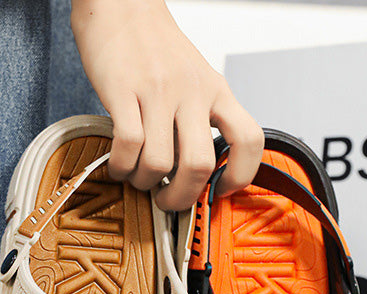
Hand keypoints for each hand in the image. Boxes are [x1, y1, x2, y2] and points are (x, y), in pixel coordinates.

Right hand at [71, 0, 262, 209]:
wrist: (122, 5)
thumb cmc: (153, 47)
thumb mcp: (193, 79)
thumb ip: (197, 119)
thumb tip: (190, 170)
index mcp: (215, 90)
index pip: (249, 138)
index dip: (240, 175)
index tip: (219, 192)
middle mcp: (192, 92)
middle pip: (198, 165)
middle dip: (180, 198)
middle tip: (166, 201)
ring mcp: (158, 92)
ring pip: (159, 162)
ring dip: (143, 182)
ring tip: (134, 176)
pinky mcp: (124, 92)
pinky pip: (128, 145)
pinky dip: (120, 166)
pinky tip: (117, 164)